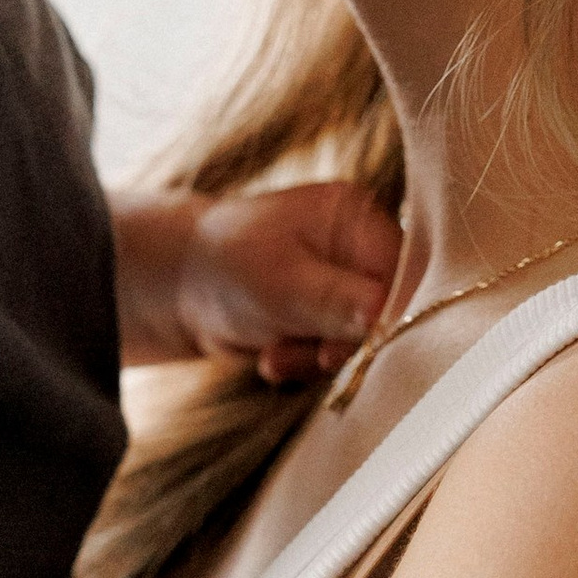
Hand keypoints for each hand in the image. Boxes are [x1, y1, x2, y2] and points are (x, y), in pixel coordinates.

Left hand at [113, 182, 399, 383]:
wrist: (174, 289)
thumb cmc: (223, 267)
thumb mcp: (280, 283)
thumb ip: (335, 301)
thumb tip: (383, 317)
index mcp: (355, 215)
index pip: (403, 270)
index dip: (388, 315)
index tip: (360, 346)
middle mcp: (359, 245)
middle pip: (389, 308)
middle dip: (347, 343)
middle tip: (316, 356)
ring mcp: (345, 281)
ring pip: (362, 338)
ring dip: (318, 358)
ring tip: (276, 354)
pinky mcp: (329, 315)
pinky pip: (337, 352)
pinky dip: (305, 363)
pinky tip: (273, 356)